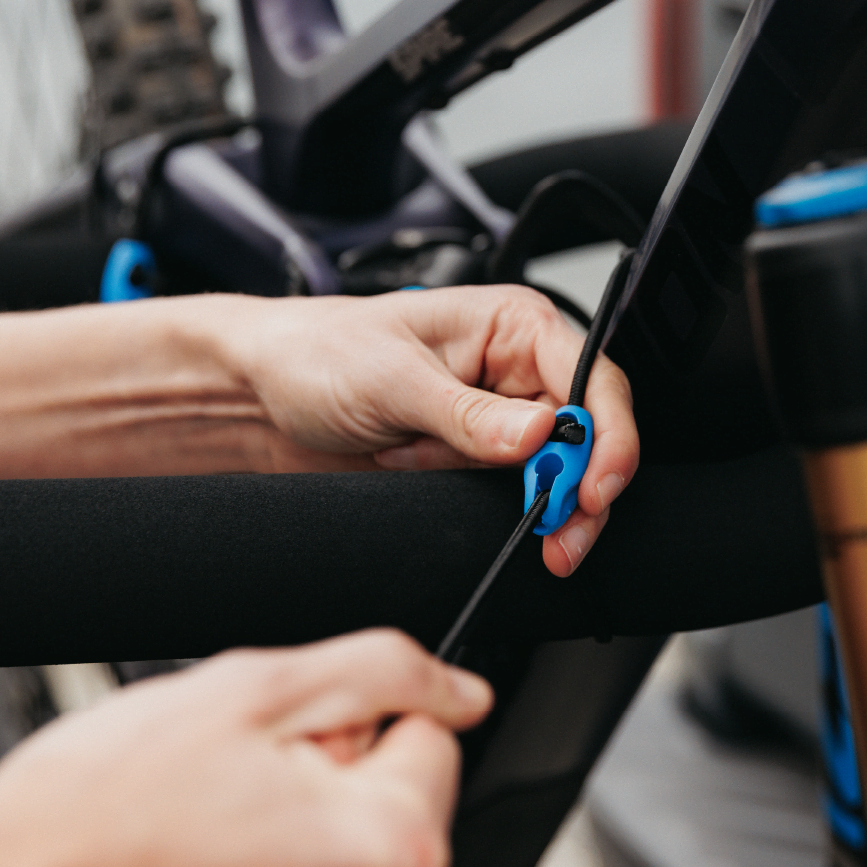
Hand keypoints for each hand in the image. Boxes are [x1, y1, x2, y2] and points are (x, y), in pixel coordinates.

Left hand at [0, 285, 634, 573]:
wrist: (259, 397)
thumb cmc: (318, 354)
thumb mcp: (393, 381)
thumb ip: (471, 414)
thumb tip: (541, 436)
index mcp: (514, 326)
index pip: (595, 379)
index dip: (608, 435)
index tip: (595, 486)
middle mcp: (520, 371)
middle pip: (594, 434)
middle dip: (587, 488)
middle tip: (566, 534)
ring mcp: (505, 420)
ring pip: (566, 473)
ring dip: (552, 509)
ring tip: (539, 541)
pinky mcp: (483, 462)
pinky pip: (523, 496)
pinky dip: (515, 517)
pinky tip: (489, 515)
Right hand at [0, 631, 491, 866]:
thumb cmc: (101, 814)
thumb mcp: (256, 690)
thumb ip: (389, 671)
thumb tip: (466, 690)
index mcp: (398, 853)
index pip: (434, 736)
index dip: (353, 726)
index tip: (278, 756)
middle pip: (405, 802)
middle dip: (336, 782)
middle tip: (239, 798)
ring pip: (368, 856)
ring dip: (311, 835)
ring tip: (221, 842)